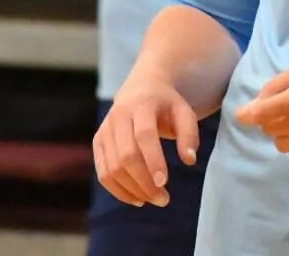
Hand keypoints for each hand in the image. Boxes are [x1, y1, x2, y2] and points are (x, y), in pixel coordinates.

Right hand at [93, 69, 201, 208]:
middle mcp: (118, 116)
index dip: (153, 161)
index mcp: (141, 105)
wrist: (141, 88)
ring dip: (132, 190)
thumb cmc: (166, 104)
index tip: (164, 183)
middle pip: (126, 155)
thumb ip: (189, 134)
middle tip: (163, 199)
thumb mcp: (184, 112)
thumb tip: (190, 160)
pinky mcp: (98, 141)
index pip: (144, 135)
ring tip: (153, 200)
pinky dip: (118, 190)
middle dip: (144, 182)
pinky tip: (137, 198)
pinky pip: (103, 172)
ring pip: (112, 167)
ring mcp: (105, 129)